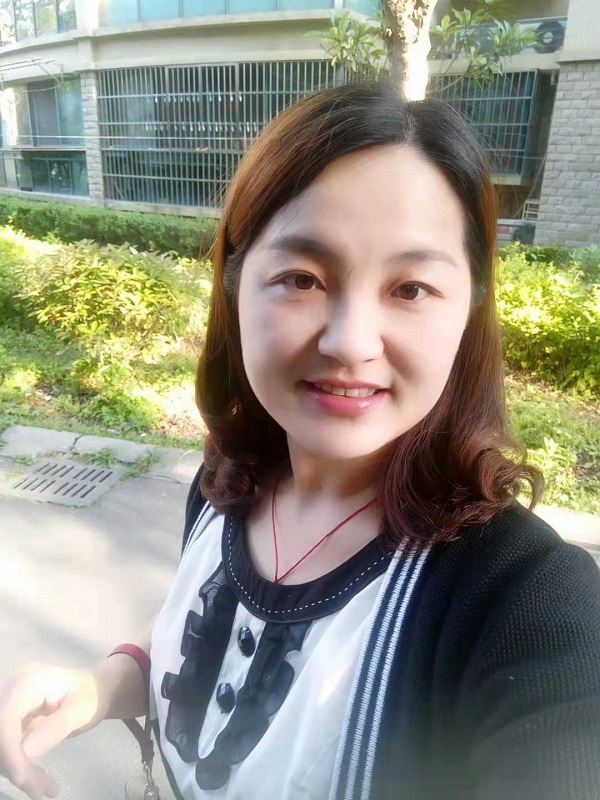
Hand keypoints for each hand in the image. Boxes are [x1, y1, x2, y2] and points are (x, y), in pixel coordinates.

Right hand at [0, 664, 103, 799]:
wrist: (90, 689)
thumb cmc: (89, 695)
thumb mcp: (82, 709)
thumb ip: (56, 727)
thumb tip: (27, 751)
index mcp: (27, 683)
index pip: (6, 719)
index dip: (9, 750)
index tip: (22, 778)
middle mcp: (9, 692)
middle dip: (13, 765)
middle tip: (39, 789)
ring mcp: (6, 707)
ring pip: (0, 746)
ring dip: (17, 771)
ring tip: (44, 787)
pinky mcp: (5, 723)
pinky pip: (5, 749)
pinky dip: (17, 767)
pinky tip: (37, 779)